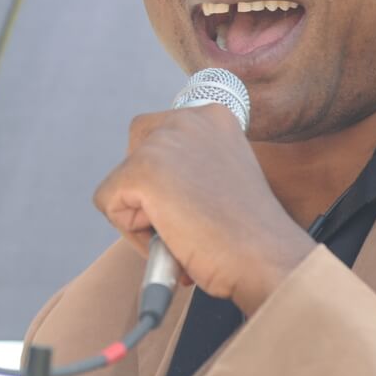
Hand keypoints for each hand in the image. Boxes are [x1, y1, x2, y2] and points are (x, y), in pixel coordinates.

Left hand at [94, 103, 315, 315]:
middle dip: (146, 191)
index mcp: (213, 115)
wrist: (267, 260)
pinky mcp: (141, 170)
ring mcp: (163, 142)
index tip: (196, 203)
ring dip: (144, 217)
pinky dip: (131, 234)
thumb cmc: (250, 235)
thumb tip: (157, 184)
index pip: (160, 135)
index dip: (169, 179)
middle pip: (134, 150)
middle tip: (185, 221)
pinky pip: (108, 204)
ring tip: (186, 233)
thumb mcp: (224, 178)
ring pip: (121, 183)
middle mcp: (188, 118)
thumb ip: (192, 166)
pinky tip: (172, 239)